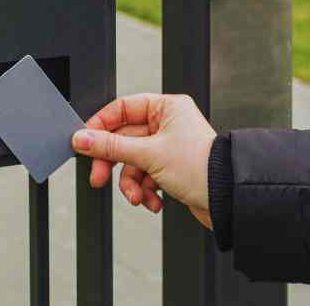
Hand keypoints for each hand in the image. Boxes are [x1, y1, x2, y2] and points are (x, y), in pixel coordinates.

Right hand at [72, 94, 216, 228]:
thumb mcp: (149, 155)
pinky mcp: (171, 168)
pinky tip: (152, 201)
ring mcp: (169, 147)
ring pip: (133, 162)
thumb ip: (111, 147)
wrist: (227, 198)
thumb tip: (82, 138)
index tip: (84, 141)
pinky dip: (145, 190)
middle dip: (113, 163)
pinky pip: (146, 176)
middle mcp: (168, 124)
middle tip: (98, 177)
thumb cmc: (202, 167)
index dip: (101, 125)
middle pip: (124, 138)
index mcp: (167, 108)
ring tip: (136, 196)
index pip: (123, 108)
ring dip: (131, 183)